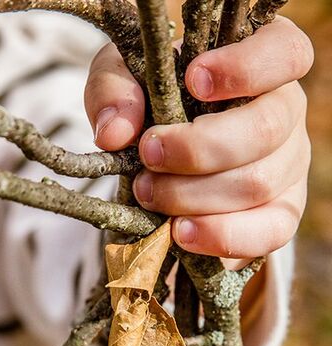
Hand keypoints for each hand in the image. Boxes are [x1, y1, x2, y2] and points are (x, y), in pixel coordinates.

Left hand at [84, 17, 313, 258]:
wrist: (164, 156)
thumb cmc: (152, 104)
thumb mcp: (122, 80)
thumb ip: (113, 92)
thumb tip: (115, 133)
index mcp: (260, 64)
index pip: (283, 53)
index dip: (244, 68)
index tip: (193, 80)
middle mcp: (284, 113)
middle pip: (264, 130)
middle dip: (195, 150)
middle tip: (148, 156)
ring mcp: (289, 166)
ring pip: (257, 184)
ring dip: (193, 196)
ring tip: (149, 195)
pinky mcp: (281, 212)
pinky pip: (270, 232)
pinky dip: (221, 235)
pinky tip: (181, 233)